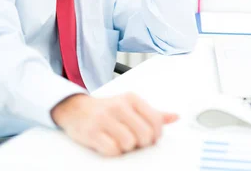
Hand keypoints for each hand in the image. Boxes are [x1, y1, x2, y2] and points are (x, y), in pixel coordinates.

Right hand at [51, 93, 178, 156]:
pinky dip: (113, 151)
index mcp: (132, 99)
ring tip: (120, 141)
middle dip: (142, 143)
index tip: (150, 137)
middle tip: (134, 141)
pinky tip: (109, 144)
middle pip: (145, 134)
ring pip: (129, 143)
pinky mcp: (92, 132)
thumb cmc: (107, 109)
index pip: (156, 120)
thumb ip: (153, 113)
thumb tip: (175, 117)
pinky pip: (112, 150)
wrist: (75, 109)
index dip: (156, 135)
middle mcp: (119, 106)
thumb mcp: (131, 106)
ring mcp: (105, 118)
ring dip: (126, 148)